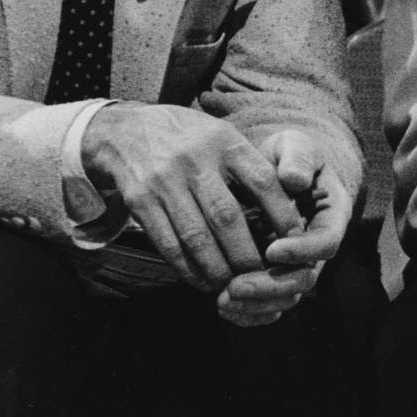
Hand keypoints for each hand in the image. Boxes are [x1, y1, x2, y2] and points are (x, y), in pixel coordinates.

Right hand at [81, 103, 303, 290]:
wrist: (123, 129)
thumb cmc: (187, 137)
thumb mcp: (220, 135)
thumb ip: (249, 163)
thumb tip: (290, 201)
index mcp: (224, 141)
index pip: (262, 181)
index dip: (282, 214)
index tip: (294, 240)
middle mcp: (195, 160)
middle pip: (228, 217)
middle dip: (247, 254)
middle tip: (262, 276)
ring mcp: (164, 180)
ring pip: (196, 237)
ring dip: (217, 269)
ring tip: (233, 286)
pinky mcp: (139, 200)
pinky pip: (167, 243)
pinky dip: (187, 268)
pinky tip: (201, 281)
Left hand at [217, 130, 352, 326]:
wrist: (275, 170)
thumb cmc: (288, 156)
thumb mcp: (296, 146)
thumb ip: (297, 158)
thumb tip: (293, 180)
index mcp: (331, 217)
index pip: (326, 243)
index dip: (302, 251)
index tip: (272, 249)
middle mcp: (317, 248)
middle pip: (304, 280)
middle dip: (271, 286)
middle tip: (235, 285)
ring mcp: (296, 265)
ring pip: (285, 298)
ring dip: (255, 304)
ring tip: (222, 299)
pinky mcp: (275, 277)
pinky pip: (267, 305)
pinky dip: (247, 312)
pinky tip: (222, 306)